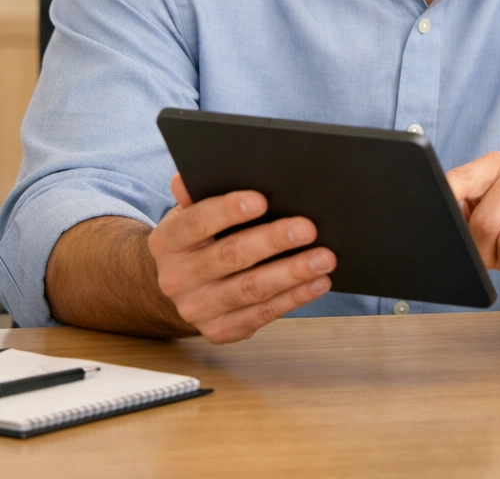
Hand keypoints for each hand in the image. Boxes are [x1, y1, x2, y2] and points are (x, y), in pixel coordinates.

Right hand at [146, 173, 336, 342]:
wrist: (183, 286)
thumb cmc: (198, 238)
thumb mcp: (190, 212)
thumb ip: (196, 194)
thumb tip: (187, 176)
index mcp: (167, 241)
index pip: (196, 222)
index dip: (228, 210)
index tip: (261, 200)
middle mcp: (177, 278)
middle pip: (230, 256)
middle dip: (272, 241)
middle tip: (308, 229)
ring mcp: (198, 308)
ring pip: (250, 289)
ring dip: (292, 273)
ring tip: (324, 258)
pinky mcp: (220, 330)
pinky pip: (262, 314)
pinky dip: (294, 298)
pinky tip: (318, 282)